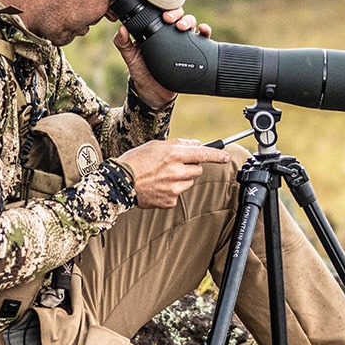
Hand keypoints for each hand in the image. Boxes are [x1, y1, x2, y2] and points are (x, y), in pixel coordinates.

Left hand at [113, 4, 212, 106]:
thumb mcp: (130, 58)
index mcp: (156, 31)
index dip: (163, 8)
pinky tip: (204, 31)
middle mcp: (171, 34)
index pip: (162, 13)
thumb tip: (121, 28)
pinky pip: (203, 40)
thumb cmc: (142, 73)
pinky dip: (206, 32)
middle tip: (170, 20)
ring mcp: (183, 43)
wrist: (155, 93)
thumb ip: (123, 44)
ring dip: (190, 21)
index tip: (161, 14)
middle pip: (178, 15)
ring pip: (191, 24)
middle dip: (177, 13)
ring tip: (183, 27)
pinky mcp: (194, 52)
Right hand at [117, 138, 238, 209]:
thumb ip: (178, 144)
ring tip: (161, 177)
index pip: (203, 154)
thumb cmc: (135, 161)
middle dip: (190, 167)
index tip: (226, 157)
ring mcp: (174, 188)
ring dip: (181, 179)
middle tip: (172, 166)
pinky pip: (178, 194)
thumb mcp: (155, 145)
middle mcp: (177, 171)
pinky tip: (158, 187)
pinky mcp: (170, 201)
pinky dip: (171, 191)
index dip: (217, 156)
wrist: (118, 183)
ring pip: (189, 182)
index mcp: (174, 154)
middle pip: (197, 170)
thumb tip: (196, 144)